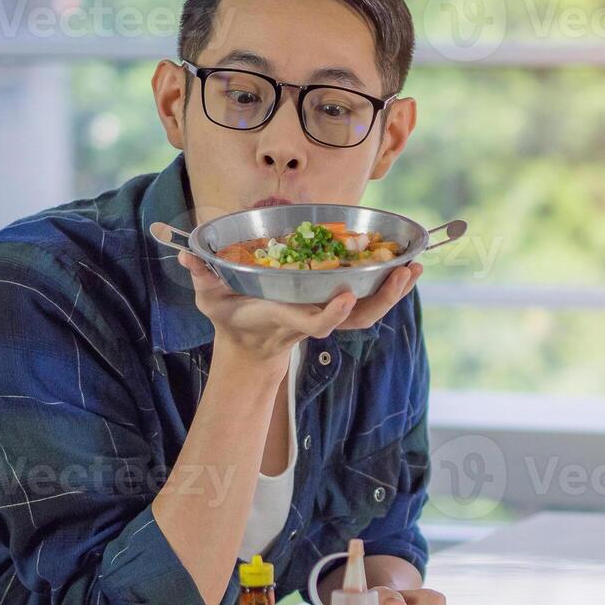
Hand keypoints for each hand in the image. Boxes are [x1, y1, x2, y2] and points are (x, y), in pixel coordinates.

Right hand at [158, 227, 420, 363]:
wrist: (250, 346)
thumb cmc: (232, 318)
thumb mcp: (212, 301)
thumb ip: (204, 279)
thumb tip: (189, 258)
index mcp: (286, 318)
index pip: (313, 323)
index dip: (331, 313)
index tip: (345, 297)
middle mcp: (313, 318)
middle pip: (356, 319)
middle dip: (381, 299)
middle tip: (402, 273)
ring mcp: (328, 316)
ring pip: (369, 312)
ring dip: (394, 291)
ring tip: (415, 266)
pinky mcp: (336, 309)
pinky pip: (370, 301)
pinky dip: (390, 286)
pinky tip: (408, 265)